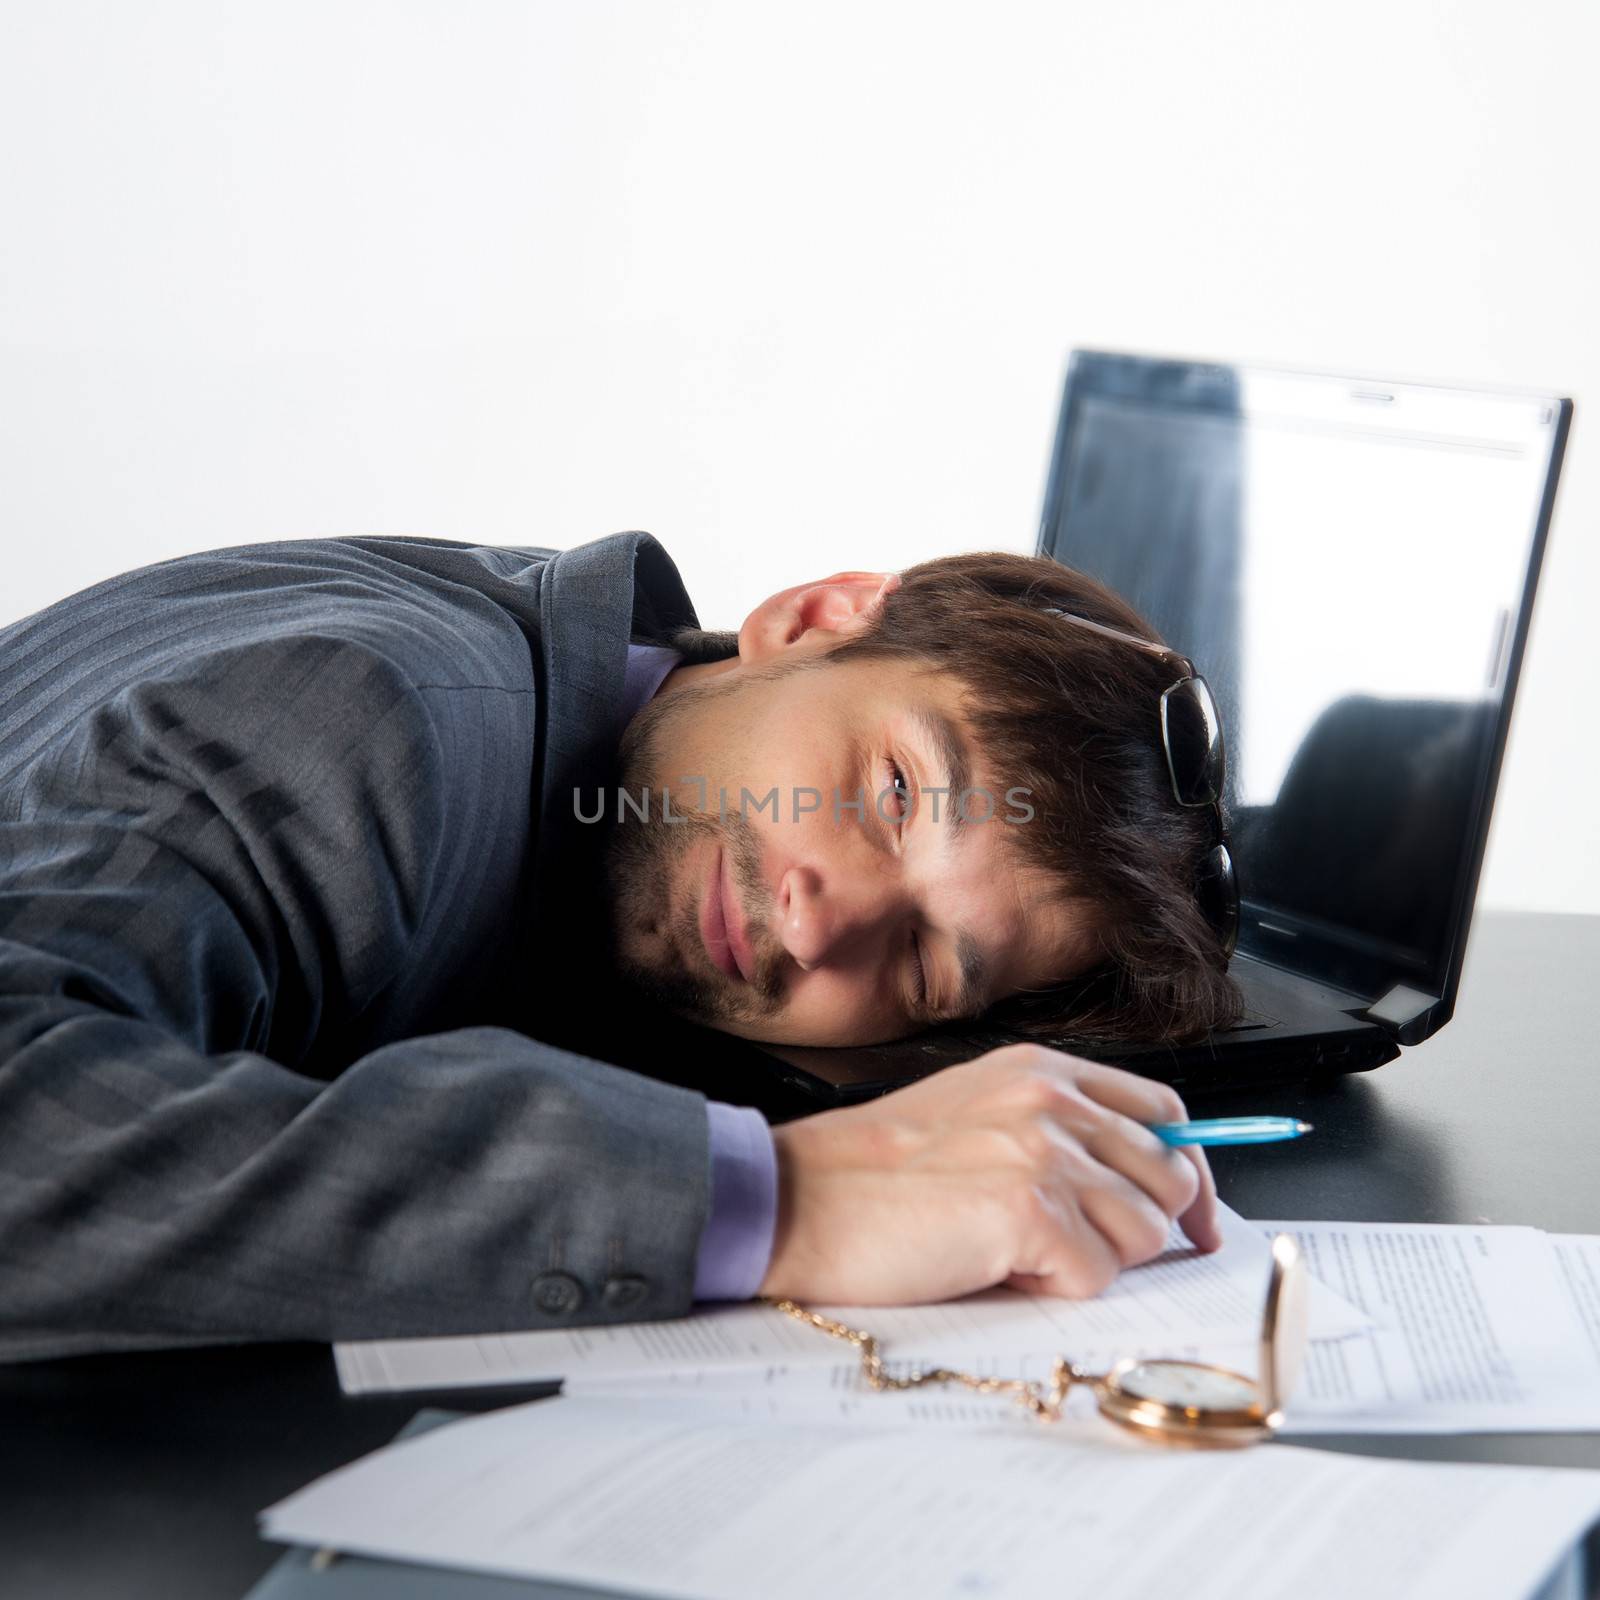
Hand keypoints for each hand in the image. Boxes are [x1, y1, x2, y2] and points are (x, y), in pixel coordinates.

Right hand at [757, 1043, 1220, 1305]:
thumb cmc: (873, 1171)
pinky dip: (1051, 1287)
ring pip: (1142, 1233)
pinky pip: (1094, 1275)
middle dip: (1141, 1230)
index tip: (1198, 1217)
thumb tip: (1136, 1184)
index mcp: (1040, 1069)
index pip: (1164, 1109)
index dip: (1192, 1170)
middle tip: (1077, 1252)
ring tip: (1014, 1250)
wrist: (799, 1196)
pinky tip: (994, 1264)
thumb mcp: (975, 1113)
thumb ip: (1054, 1128)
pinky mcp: (1028, 1209)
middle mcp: (1051, 1098)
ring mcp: (1043, 1149)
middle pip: (1170, 1174)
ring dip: (1088, 1261)